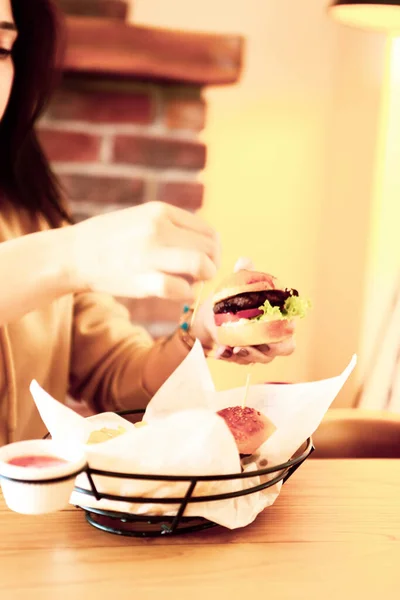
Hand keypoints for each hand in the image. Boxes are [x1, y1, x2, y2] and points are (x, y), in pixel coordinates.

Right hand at [70, 202, 219, 301]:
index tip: (205, 262)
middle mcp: (159, 228)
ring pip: (201, 265)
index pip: (209, 232)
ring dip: (203, 279)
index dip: (213, 252)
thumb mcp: (142, 219)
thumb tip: (206, 248)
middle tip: (200, 277)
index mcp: (161, 211)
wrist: (73, 255)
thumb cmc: (110, 240)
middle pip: (209, 249)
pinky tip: (178, 293)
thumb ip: (173, 228)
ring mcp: (150, 254)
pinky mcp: (142, 280)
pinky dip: (186, 294)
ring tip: (190, 283)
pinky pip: (181, 289)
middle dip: (211, 266)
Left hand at [191, 257, 295, 364]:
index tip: (274, 328)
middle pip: (280, 350)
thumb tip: (244, 262)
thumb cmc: (233, 300)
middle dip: (267, 349)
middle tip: (252, 343)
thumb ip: (243, 275)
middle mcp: (272, 339)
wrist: (211, 317)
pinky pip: (240, 362)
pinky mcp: (242, 358)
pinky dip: (231, 357)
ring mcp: (259, 350)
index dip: (286, 333)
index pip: (290, 333)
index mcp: (278, 321)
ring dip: (248, 355)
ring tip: (234, 348)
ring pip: (260, 359)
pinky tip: (221, 351)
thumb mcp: (237, 286)